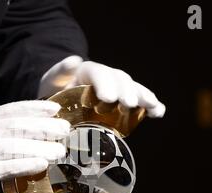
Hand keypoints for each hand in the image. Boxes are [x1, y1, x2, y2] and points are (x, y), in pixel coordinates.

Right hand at [0, 101, 68, 192]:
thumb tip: (16, 126)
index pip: (15, 109)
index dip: (37, 107)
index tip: (54, 108)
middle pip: (23, 127)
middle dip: (47, 127)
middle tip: (65, 130)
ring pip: (22, 147)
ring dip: (44, 148)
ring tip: (60, 150)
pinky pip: (11, 167)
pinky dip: (29, 164)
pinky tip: (43, 164)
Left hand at [38, 55, 165, 117]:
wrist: (62, 95)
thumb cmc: (56, 90)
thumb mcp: (52, 79)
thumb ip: (60, 71)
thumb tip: (74, 60)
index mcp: (88, 71)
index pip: (99, 74)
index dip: (105, 84)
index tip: (107, 98)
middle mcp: (107, 77)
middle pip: (120, 80)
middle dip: (125, 91)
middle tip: (127, 104)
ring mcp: (117, 88)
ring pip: (133, 89)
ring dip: (143, 97)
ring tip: (151, 106)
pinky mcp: (124, 100)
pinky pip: (140, 101)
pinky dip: (151, 105)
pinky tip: (158, 112)